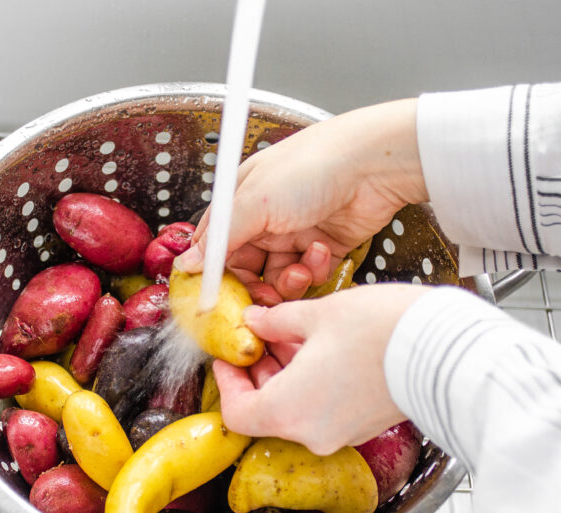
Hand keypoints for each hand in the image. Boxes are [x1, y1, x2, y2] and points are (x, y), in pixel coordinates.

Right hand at [176, 98, 427, 300]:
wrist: (373, 163)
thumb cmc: (312, 166)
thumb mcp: (254, 202)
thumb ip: (219, 239)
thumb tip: (187, 263)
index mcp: (241, 202)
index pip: (215, 248)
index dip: (214, 276)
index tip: (216, 300)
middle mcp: (265, 220)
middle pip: (246, 270)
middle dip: (254, 288)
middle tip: (262, 298)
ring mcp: (295, 234)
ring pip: (278, 279)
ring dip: (287, 281)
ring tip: (299, 269)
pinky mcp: (324, 247)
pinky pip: (308, 275)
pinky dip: (313, 270)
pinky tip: (321, 251)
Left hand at [214, 283, 429, 454]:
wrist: (449, 348)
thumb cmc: (383, 331)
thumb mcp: (317, 315)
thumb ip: (277, 321)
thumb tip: (256, 321)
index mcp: (288, 411)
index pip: (237, 414)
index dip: (227, 383)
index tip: (231, 357)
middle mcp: (312, 433)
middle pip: (267, 413)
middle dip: (260, 375)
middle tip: (262, 339)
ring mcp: (342, 434)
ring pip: (298, 411)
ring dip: (289, 377)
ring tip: (296, 337)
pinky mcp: (366, 425)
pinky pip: (325, 411)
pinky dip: (315, 386)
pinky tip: (324, 350)